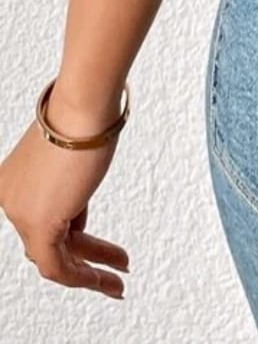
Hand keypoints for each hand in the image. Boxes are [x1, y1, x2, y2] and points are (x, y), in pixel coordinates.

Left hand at [0, 89, 128, 298]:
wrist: (84, 105)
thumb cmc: (84, 116)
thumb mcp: (75, 157)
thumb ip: (70, 187)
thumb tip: (77, 212)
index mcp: (13, 181)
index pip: (44, 217)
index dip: (75, 230)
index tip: (97, 246)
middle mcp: (10, 199)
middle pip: (49, 240)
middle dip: (86, 256)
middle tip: (113, 266)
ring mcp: (20, 213)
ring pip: (55, 256)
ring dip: (92, 270)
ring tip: (119, 277)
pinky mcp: (38, 225)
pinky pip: (58, 267)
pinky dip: (85, 277)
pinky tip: (109, 279)